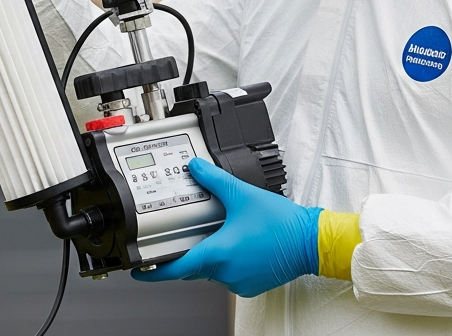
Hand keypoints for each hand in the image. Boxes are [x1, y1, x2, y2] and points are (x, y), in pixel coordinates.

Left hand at [132, 158, 321, 297]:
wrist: (311, 242)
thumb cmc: (283, 225)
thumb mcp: (243, 195)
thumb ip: (214, 180)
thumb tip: (196, 168)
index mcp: (219, 253)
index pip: (177, 268)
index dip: (154, 270)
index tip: (140, 269)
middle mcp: (227, 272)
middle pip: (193, 267)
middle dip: (185, 253)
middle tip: (180, 237)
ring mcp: (239, 280)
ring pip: (211, 270)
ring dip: (208, 254)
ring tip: (217, 232)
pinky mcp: (251, 283)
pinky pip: (228, 273)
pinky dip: (226, 260)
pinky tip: (235, 242)